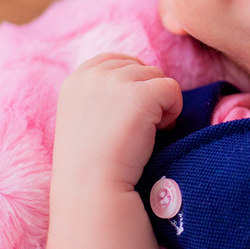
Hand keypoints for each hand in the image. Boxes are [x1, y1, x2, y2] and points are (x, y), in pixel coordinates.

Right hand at [51, 53, 182, 192]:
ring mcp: (117, 82)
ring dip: (159, 104)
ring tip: (143, 133)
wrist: (92, 188)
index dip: (133, 83)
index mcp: (77, 79)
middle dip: (146, 95)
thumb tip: (142, 80)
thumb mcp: (85, 117)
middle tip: (136, 128)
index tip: (128, 113)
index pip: (116, 60)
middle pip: (140, 68)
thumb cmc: (93, 163)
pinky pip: (173, 89)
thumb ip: (104, 93)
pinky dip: (173, 111)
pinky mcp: (141, 94)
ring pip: (158, 77)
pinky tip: (157, 133)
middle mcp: (94, 74)